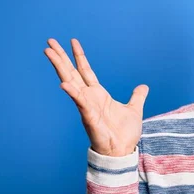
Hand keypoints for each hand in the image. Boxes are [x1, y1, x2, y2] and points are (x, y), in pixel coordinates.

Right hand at [44, 38, 148, 156]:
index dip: (79, 56)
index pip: (86, 71)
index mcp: (99, 94)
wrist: (122, 151)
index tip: (72, 41)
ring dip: (60, 68)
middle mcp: (89, 98)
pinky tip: (64, 83)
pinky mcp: (89, 117)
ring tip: (49, 53)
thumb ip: (137, 97)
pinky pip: (80, 103)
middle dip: (61, 57)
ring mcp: (87, 106)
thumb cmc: (124, 133)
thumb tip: (143, 87)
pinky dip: (73, 93)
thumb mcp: (134, 109)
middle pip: (72, 72)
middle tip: (49, 41)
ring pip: (71, 83)